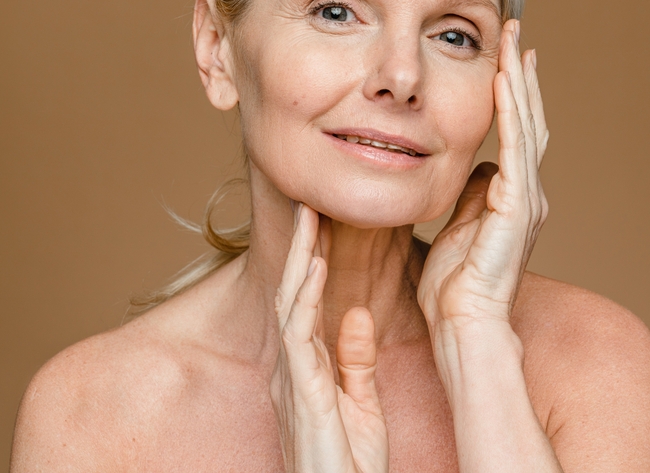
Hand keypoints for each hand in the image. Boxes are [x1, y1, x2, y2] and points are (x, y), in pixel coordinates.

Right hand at [269, 204, 388, 472]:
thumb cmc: (348, 467)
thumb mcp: (359, 406)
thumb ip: (355, 361)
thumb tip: (356, 313)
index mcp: (307, 370)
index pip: (308, 304)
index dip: (314, 261)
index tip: (326, 224)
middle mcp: (293, 368)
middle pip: (293, 294)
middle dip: (302, 248)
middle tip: (310, 202)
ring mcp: (292, 378)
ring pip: (290, 304)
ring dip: (300, 258)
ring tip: (310, 216)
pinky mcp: (300, 392)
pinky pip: (299, 334)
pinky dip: (305, 296)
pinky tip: (314, 265)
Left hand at [417, 20, 548, 334]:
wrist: (464, 323)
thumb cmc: (455, 285)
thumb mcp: (457, 225)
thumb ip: (470, 193)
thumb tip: (473, 164)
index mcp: (511, 196)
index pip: (515, 132)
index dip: (512, 93)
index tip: (505, 56)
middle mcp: (527, 192)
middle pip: (527, 119)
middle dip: (521, 74)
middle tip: (516, 31)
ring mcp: (526, 198)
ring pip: (526, 125)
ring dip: (518, 81)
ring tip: (514, 41)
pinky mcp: (518, 207)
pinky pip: (514, 149)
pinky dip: (510, 113)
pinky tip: (503, 81)